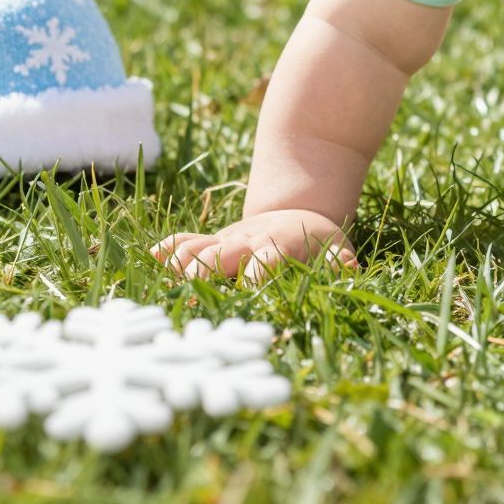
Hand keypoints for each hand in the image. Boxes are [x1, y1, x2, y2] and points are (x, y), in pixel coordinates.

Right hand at [152, 209, 357, 283]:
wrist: (297, 212)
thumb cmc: (320, 242)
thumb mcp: (337, 248)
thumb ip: (341, 261)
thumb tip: (351, 268)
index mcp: (280, 244)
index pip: (268, 258)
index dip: (258, 272)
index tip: (247, 292)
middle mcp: (248, 242)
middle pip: (222, 254)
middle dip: (207, 270)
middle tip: (191, 292)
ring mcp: (226, 240)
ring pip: (199, 247)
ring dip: (183, 262)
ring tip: (169, 282)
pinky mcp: (211, 241)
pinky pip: (185, 240)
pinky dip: (169, 247)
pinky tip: (151, 257)